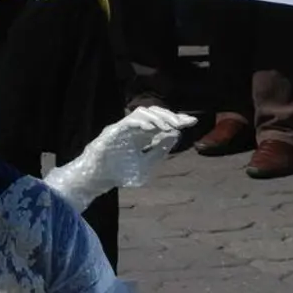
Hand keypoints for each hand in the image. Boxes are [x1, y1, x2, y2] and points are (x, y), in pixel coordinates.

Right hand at [44, 106, 195, 210]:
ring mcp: (124, 128)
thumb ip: (160, 150)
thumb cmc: (121, 174)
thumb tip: (175, 134)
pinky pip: (128, 121)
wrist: (99, 181)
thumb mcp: (146, 165)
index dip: (177, 120)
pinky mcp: (114, 131)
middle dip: (170, 116)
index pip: (163, 123)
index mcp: (145, 136)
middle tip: (181, 124)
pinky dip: (141, 122)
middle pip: (155, 113)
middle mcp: (136, 129)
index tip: (192, 122)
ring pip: (142, 112)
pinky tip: (151, 129)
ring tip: (167, 126)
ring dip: (157, 117)